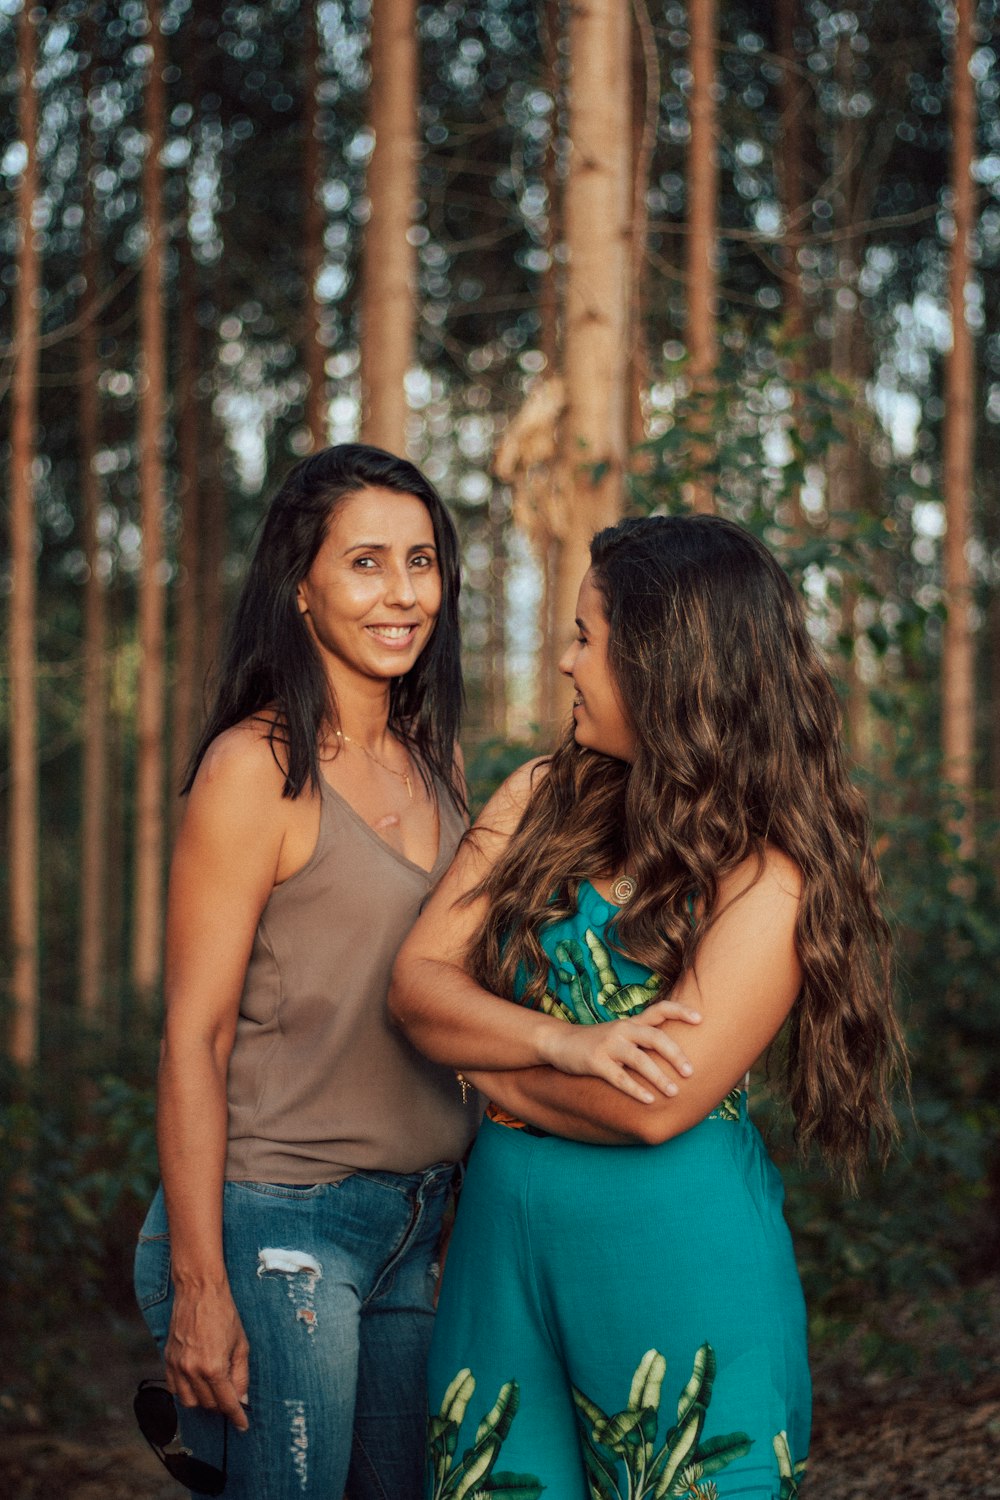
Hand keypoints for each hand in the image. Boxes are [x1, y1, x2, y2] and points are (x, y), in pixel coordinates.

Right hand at [164, 1284, 249, 1430]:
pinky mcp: (167, 1360)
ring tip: (215, 1389)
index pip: (226, 1403)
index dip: (236, 1417)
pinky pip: (174, 1389)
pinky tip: (197, 1383)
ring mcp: (177, 1366)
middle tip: (232, 1395)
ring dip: (203, 1401)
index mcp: (213, 1367)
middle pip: (208, 1405)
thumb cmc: (224, 1313)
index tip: (243, 1426)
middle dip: (222, 1405)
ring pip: (189, 1402)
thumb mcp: (241, 1344)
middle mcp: (192, 1371)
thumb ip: (241, 1374)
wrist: (199, 1290)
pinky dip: (186, 1391)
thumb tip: (241, 1398)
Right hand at [538, 997, 700, 1102]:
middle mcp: (623, 1030)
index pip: (660, 1009)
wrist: (559, 1042)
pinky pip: (619, 1077)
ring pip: (639, 1059)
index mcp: (631, 1023)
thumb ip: (642, 1040)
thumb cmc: (597, 1042)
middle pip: (655, 1036)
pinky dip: (635, 1089)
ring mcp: (608, 1045)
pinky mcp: (595, 1062)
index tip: (700, 1018)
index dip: (680, 1011)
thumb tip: (675, 1054)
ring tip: (674, 1092)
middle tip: (692, 1072)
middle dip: (675, 1054)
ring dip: (659, 1076)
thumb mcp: (620, 1034)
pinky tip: (649, 1101)